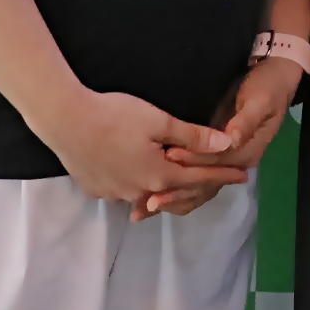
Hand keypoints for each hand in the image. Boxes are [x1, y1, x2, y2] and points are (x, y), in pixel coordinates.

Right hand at [39, 87, 239, 207]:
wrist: (65, 119)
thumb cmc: (115, 115)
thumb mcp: (159, 121)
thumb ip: (193, 136)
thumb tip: (226, 144)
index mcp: (159, 175)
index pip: (199, 179)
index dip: (223, 175)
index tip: (243, 176)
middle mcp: (139, 191)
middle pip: (173, 190)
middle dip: (195, 185)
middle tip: (214, 177)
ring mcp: (114, 194)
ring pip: (147, 193)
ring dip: (163, 187)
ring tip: (176, 181)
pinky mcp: (95, 189)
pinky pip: (124, 191)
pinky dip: (136, 185)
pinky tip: (137, 177)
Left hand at [135, 58, 301, 220]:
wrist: (274, 79)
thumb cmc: (267, 88)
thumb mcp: (261, 101)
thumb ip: (246, 121)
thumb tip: (231, 139)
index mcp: (247, 152)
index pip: (216, 162)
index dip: (194, 160)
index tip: (170, 156)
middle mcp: (236, 162)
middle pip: (205, 183)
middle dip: (177, 191)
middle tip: (150, 200)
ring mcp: (224, 161)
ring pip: (198, 187)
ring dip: (174, 196)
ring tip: (147, 206)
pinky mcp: (214, 156)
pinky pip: (194, 178)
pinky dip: (176, 188)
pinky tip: (154, 195)